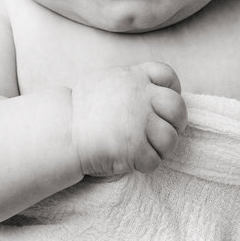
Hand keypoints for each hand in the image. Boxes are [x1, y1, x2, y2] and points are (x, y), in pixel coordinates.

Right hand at [67, 62, 187, 177]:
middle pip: (177, 108)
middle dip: (177, 123)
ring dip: (163, 148)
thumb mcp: (107, 80)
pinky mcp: (134, 148)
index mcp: (134, 77)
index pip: (168, 76)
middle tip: (165, 132)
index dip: (173, 91)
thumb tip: (154, 91)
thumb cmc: (82, 109)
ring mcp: (138, 122)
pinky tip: (133, 161)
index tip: (162, 106)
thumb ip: (132, 82)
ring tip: (148, 150)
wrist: (62, 130)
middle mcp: (140, 97)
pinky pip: (154, 160)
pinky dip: (146, 164)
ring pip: (170, 138)